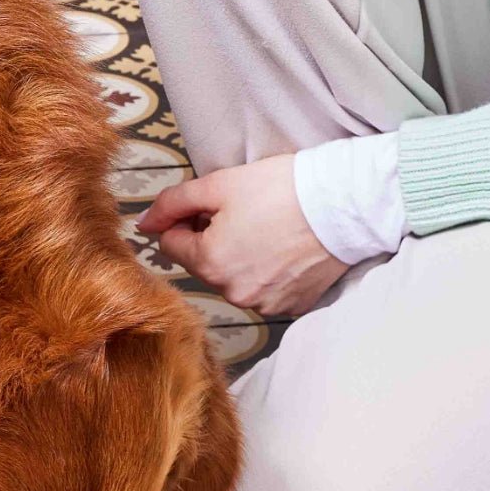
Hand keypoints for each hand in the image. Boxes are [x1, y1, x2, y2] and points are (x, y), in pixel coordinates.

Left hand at [138, 154, 349, 316]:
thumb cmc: (283, 189)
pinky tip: (286, 250)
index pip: (172, 245)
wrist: (345, 204)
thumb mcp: (220, 184)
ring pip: (233, 279)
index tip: (212, 205)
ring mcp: (262, 304)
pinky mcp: (289, 306)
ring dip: (241, 257)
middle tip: (246, 212)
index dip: (186, 220)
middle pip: (204, 264)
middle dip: (214, 240)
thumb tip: (144, 222)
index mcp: (209, 263)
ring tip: (270, 229)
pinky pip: (264, 290)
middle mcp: (232, 293)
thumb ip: (174, 203)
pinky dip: (269, 272)